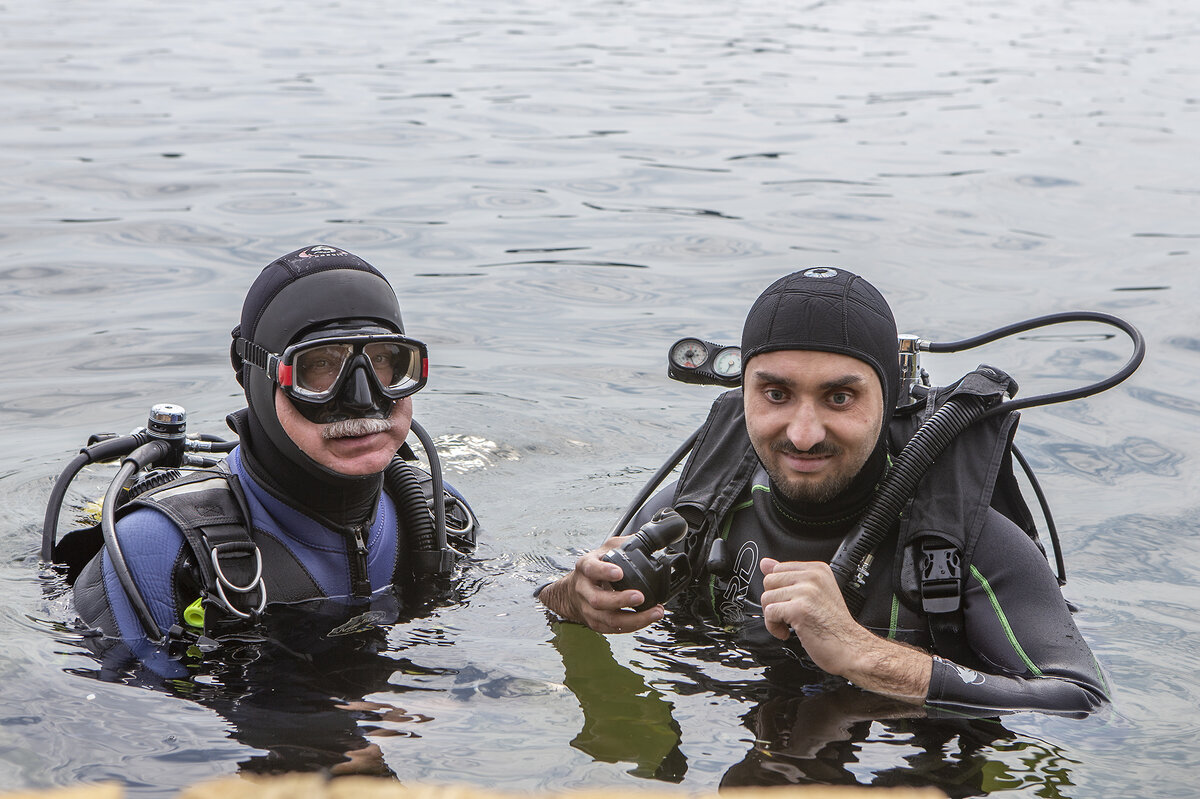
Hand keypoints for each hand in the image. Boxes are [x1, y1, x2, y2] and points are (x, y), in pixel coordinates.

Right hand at [538, 537, 664, 633]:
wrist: (573, 591)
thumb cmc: (594, 568)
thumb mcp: (605, 549)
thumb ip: (624, 543)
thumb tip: (649, 540)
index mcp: (585, 568)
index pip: (591, 569)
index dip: (604, 571)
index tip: (619, 572)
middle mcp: (584, 590)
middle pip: (598, 600)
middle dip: (621, 600)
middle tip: (640, 596)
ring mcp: (588, 609)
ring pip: (608, 619)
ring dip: (634, 619)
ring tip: (654, 612)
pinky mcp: (596, 623)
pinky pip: (614, 629)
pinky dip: (632, 626)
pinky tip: (647, 619)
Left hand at [759, 558, 930, 701]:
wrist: (851, 648)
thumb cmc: (834, 626)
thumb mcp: (813, 594)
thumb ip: (789, 577)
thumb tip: (765, 563)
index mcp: (817, 570)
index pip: (778, 568)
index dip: (779, 590)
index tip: (789, 603)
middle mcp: (813, 577)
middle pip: (769, 581)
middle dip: (773, 602)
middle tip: (788, 616)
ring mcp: (807, 592)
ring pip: (767, 598)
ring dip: (773, 617)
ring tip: (790, 625)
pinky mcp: (799, 609)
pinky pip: (770, 613)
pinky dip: (774, 627)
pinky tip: (788, 632)